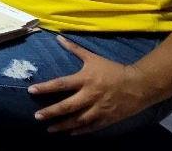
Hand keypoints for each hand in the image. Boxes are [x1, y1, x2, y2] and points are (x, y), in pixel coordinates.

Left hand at [29, 35, 155, 134]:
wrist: (140, 84)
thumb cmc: (113, 70)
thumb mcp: (93, 58)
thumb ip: (74, 49)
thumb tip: (58, 37)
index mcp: (85, 79)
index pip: (61, 84)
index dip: (45, 87)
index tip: (31, 91)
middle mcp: (90, 95)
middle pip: (67, 106)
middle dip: (51, 112)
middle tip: (36, 117)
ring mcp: (99, 108)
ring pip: (78, 120)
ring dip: (62, 125)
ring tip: (49, 129)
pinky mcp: (107, 118)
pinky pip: (91, 126)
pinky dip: (80, 130)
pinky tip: (70, 133)